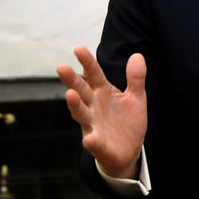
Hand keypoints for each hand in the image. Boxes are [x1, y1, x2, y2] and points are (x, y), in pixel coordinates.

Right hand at [56, 46, 147, 178]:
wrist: (129, 150)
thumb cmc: (127, 120)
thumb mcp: (136, 97)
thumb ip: (135, 77)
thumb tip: (137, 55)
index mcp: (103, 92)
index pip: (94, 74)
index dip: (87, 62)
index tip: (78, 48)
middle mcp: (94, 107)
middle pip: (81, 91)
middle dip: (72, 80)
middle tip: (61, 66)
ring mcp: (94, 125)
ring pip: (82, 114)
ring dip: (75, 105)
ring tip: (70, 95)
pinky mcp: (99, 145)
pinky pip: (94, 143)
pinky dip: (91, 141)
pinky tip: (90, 139)